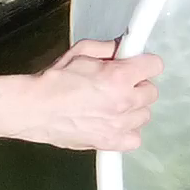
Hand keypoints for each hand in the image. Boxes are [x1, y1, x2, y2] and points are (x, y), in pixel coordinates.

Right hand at [4, 39, 162, 150]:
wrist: (34, 109)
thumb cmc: (53, 81)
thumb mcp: (80, 52)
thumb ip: (107, 48)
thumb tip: (122, 47)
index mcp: (119, 76)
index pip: (155, 65)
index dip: (145, 63)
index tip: (137, 64)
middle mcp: (124, 101)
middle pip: (151, 92)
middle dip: (138, 85)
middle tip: (120, 84)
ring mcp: (119, 125)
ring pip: (144, 115)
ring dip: (133, 108)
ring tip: (113, 104)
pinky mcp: (110, 142)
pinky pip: (134, 139)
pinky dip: (127, 131)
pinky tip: (113, 123)